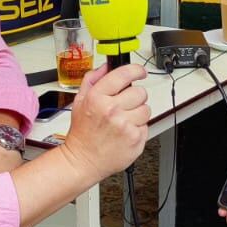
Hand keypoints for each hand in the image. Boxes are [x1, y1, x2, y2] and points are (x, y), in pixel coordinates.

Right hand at [59, 61, 149, 182]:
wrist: (83, 160)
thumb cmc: (82, 133)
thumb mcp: (80, 101)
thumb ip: (92, 80)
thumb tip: (106, 66)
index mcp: (97, 97)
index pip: (124, 74)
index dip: (136, 70)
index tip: (140, 72)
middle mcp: (111, 110)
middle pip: (140, 92)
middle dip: (135, 97)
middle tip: (125, 106)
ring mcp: (125, 125)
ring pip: (146, 109)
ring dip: (138, 113)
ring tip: (124, 121)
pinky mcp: (135, 139)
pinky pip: (146, 125)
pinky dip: (138, 128)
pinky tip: (125, 132)